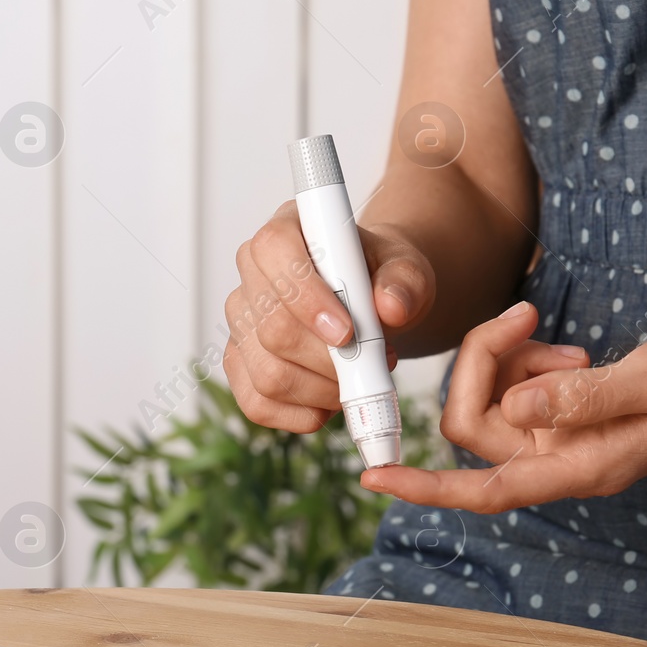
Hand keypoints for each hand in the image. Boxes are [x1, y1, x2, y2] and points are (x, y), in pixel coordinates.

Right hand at [224, 203, 434, 432]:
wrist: (374, 298)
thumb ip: (404, 282)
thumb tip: (391, 307)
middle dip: (330, 360)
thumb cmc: (382, 276)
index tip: (347, 332)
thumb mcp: (406, 269)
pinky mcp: (240, 362)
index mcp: (285, 230)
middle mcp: (252, 273)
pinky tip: (331, 401)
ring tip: (359, 379)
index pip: (274, 253)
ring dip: (323, 391)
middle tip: (374, 362)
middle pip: (272, 328)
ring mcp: (241, 320)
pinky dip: (302, 415)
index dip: (306, 297)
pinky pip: (257, 404)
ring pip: (267, 374)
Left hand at [361, 304, 646, 510]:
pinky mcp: (571, 413)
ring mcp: (566, 437)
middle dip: (481, 366)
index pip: (485, 489)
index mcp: (582, 469)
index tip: (374, 479)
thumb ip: (581, 397)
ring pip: (492, 401)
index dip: (427, 488)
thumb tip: (513, 407)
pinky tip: (570, 352)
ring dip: (508, 360)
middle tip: (523, 317)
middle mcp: (564, 461)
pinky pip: (519, 388)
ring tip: (563, 343)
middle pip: (474, 425)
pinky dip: (528, 361)